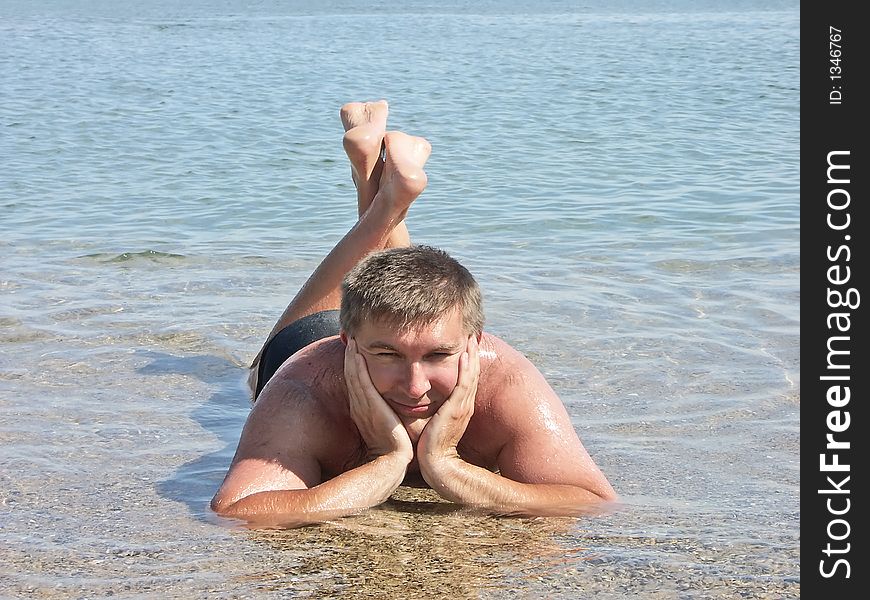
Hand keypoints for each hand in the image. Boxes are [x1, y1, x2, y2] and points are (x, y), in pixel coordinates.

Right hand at [344, 338, 412, 461]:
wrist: (393, 460)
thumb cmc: (393, 446)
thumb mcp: (387, 425)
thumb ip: (385, 413)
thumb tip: (390, 405)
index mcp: (362, 409)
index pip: (356, 382)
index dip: (353, 365)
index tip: (355, 349)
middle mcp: (359, 405)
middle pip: (352, 375)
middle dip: (350, 357)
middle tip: (350, 336)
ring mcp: (363, 406)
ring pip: (354, 375)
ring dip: (351, 357)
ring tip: (351, 339)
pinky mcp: (369, 406)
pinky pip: (361, 382)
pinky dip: (357, 367)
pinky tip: (356, 353)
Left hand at [418, 335, 479, 465]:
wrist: (436, 463)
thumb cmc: (431, 446)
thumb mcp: (435, 423)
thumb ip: (434, 411)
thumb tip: (422, 401)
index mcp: (460, 408)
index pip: (466, 380)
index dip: (467, 363)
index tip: (464, 347)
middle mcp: (465, 405)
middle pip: (472, 374)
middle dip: (472, 355)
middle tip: (471, 336)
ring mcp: (463, 407)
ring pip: (471, 376)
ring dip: (471, 356)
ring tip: (470, 339)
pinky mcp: (457, 409)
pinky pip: (464, 384)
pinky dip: (466, 369)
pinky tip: (465, 355)